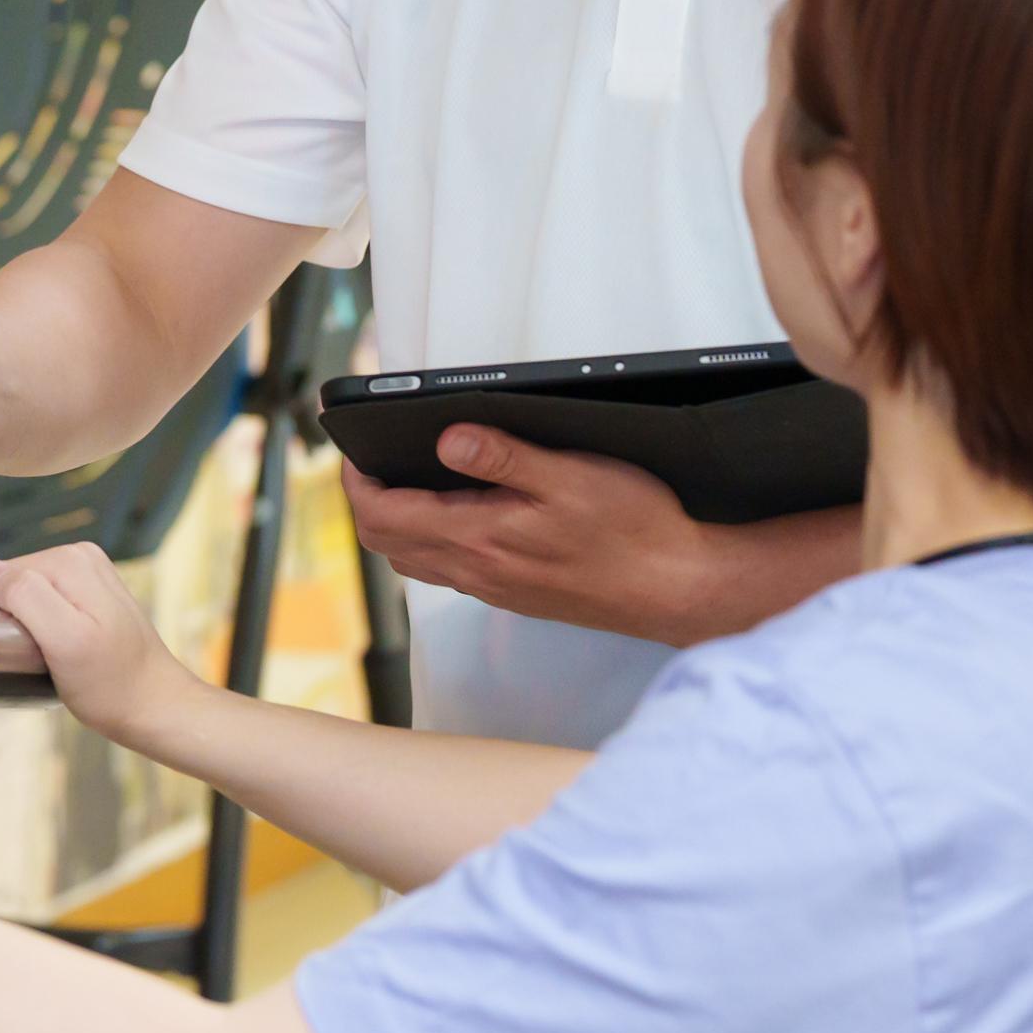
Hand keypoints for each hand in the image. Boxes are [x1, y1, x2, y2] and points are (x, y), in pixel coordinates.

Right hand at [0, 544, 202, 752]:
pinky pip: (44, 601)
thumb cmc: (112, 686)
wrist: (155, 706)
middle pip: (10, 580)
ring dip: (18, 622)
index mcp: (70, 560)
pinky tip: (50, 650)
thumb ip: (27, 596)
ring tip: (37, 656)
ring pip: (24, 592)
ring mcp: (88, 575)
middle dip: (3, 616)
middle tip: (22, 657)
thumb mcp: (64, 642)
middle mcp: (80, 558)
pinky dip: (37, 625)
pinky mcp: (90, 595)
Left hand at [343, 427, 834, 646]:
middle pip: (388, 542)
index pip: (383, 516)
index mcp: (480, 538)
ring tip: (404, 477)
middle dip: (368, 499)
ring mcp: (495, 588)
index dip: (356, 480)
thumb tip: (446, 438)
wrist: (680, 589)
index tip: (351, 446)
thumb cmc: (637, 530)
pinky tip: (457, 512)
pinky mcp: (516, 594)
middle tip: (370, 457)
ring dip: (397, 522)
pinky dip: (430, 539)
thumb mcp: (573, 474)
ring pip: (416, 560)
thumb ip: (505, 457)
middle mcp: (478, 571)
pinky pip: (450, 570)